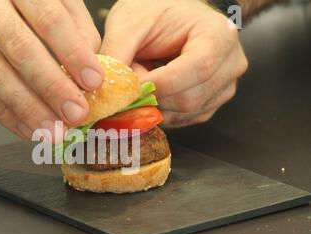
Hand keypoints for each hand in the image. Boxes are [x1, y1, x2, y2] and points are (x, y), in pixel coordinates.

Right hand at [0, 0, 102, 139]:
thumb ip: (69, 17)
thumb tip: (92, 58)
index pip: (48, 19)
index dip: (73, 53)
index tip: (94, 81)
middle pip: (20, 50)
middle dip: (52, 88)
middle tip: (75, 113)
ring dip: (29, 109)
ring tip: (54, 130)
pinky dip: (4, 114)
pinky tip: (27, 128)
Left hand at [101, 0, 247, 127]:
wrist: (171, 16)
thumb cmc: (154, 12)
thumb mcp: (129, 23)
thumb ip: (116, 53)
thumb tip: (105, 89)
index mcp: (218, 34)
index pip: (197, 68)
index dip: (159, 84)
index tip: (130, 87)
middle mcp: (230, 63)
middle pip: (190, 97)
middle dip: (153, 96)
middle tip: (130, 83)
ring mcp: (224, 86)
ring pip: (185, 113)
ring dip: (155, 105)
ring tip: (143, 80)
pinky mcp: (211, 102)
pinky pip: (184, 120)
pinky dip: (162, 112)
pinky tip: (152, 93)